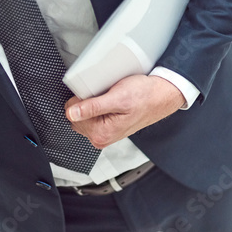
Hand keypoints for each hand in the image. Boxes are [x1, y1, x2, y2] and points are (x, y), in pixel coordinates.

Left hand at [65, 74, 185, 148]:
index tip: (95, 93)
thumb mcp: (117, 98)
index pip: (72, 114)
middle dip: (86, 102)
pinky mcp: (107, 128)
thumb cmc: (144, 97)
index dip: (80, 98)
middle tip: (104, 95)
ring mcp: (103, 134)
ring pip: (84, 115)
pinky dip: (98, 106)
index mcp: (100, 134)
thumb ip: (92, 107)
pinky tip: (110, 102)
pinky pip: (92, 116)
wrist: (159, 97)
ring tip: (109, 98)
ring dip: (92, 104)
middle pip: (76, 116)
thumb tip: (72, 113)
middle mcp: (100, 138)